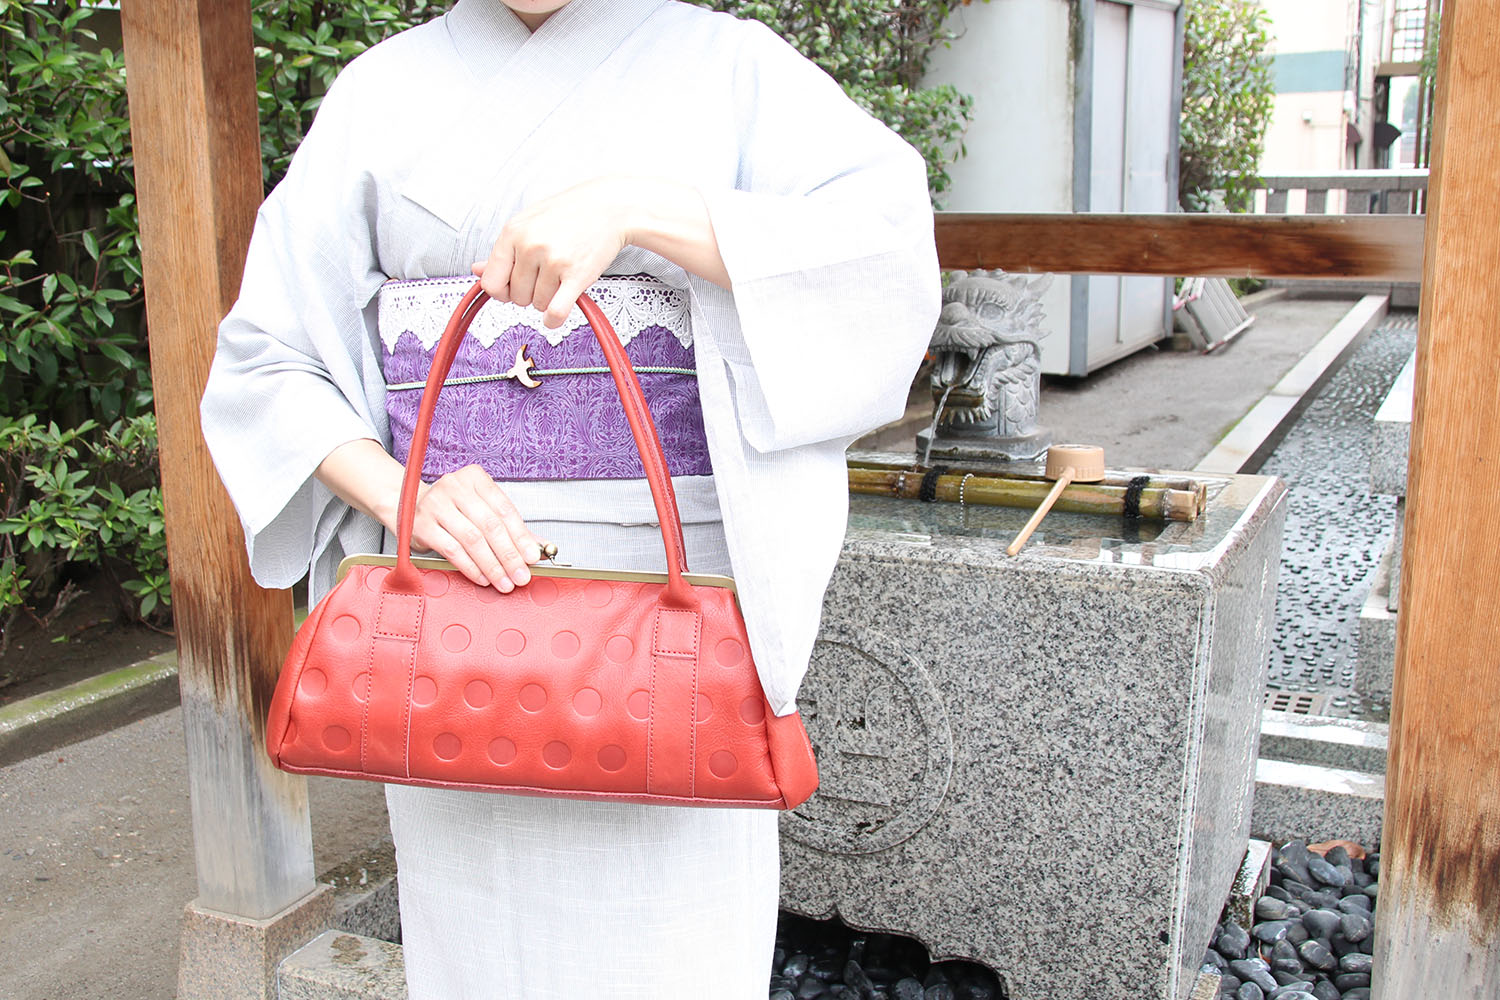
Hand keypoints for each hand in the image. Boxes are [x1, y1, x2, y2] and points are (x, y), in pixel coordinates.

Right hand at [407, 464, 545, 592]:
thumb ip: (510, 527)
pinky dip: (471, 567)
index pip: (504, 509)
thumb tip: (540, 547)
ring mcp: (436, 504)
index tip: (533, 556)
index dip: (521, 535)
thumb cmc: (452, 507)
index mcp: (474, 477)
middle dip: (509, 555)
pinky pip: (452, 550)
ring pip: (472, 540)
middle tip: (521, 575)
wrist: (407, 504)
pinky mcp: (422, 525)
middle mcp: (454, 486)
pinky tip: (483, 578)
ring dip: (492, 565)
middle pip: (490, 525)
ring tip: (505, 581)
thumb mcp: (481, 508)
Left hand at [472, 177, 630, 329]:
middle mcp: (530, 246)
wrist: (610, 206)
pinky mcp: (576, 276)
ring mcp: (553, 261)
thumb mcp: (528, 223)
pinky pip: (555, 312)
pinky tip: (556, 314)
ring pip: (537, 304)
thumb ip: (502, 251)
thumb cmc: (569, 214)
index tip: (514, 286)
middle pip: (516, 297)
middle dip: (530, 292)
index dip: (502, 291)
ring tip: (560, 277)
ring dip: (548, 298)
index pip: (491, 283)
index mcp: (513, 233)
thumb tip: (477, 270)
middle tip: (546, 275)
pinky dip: (553, 319)